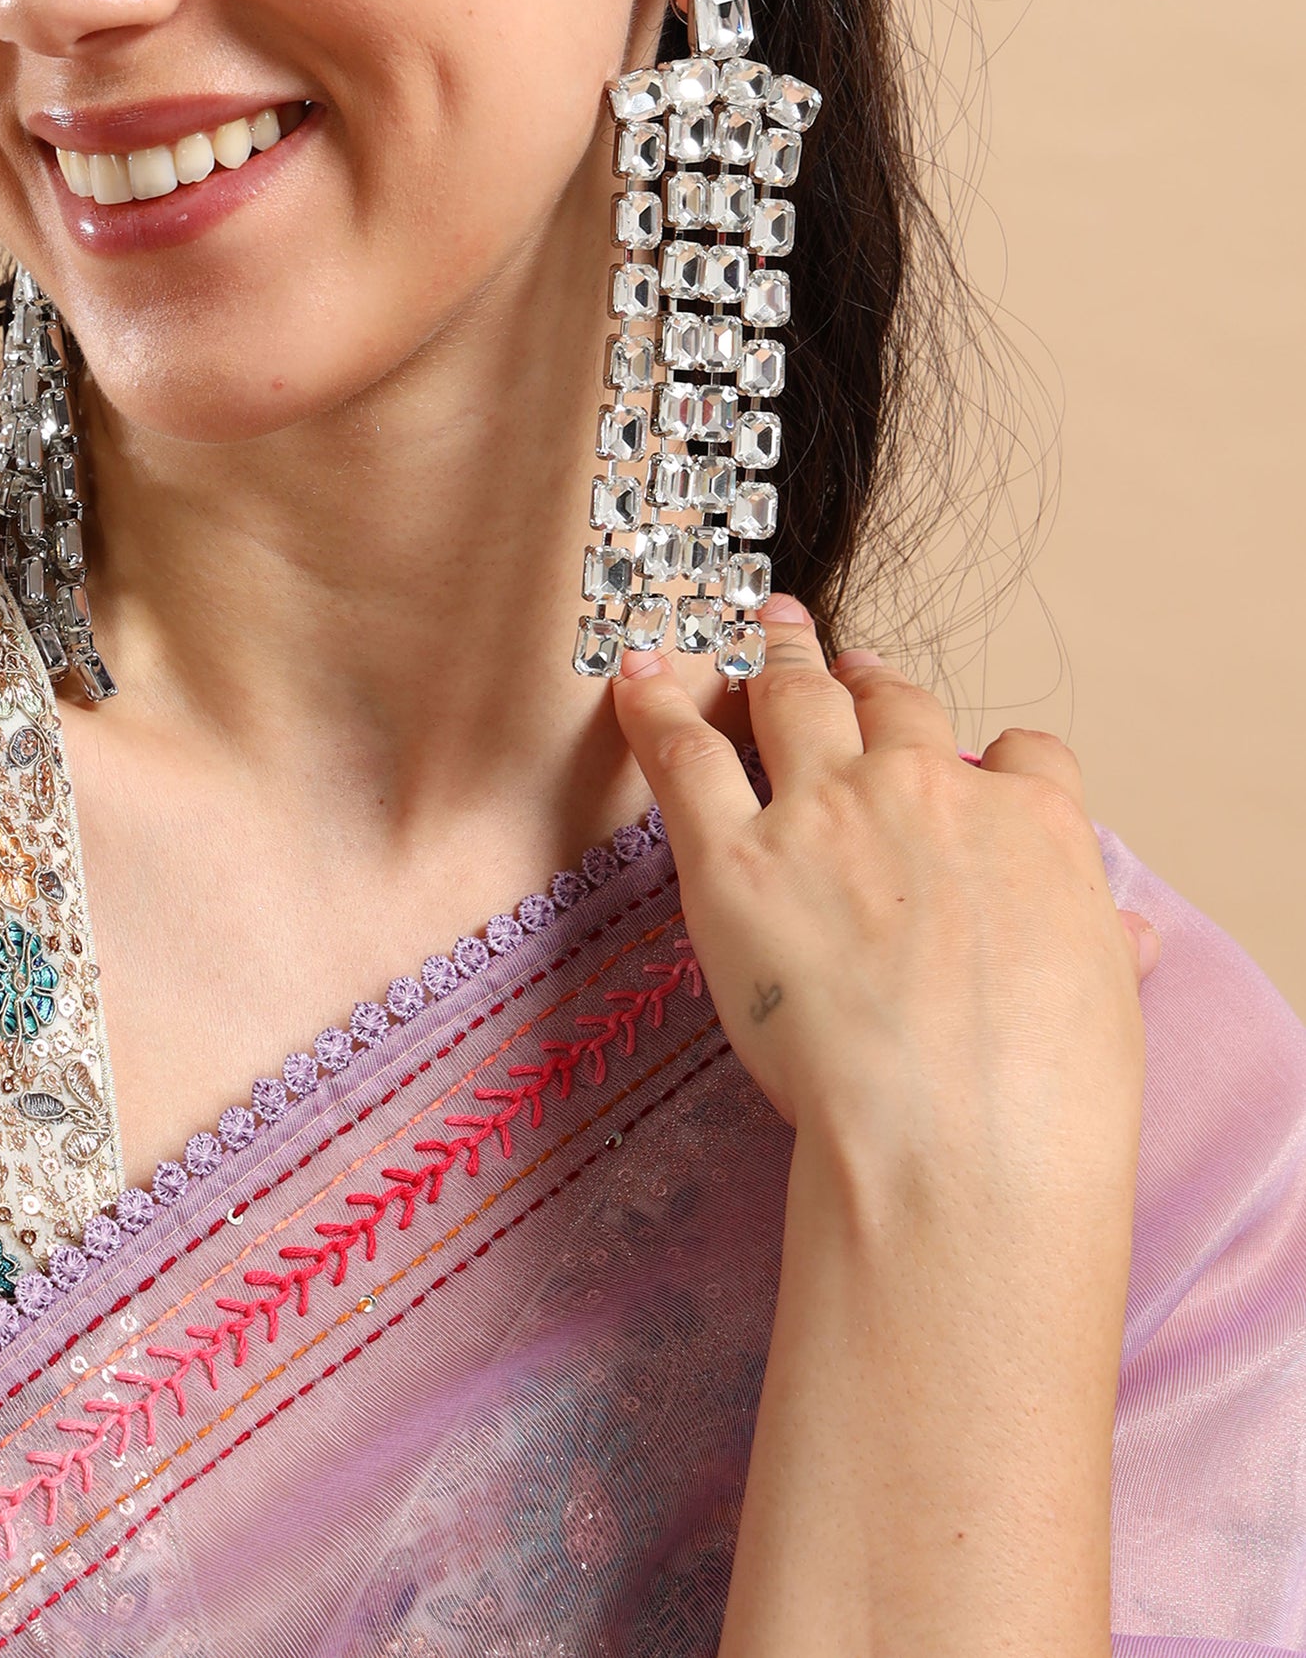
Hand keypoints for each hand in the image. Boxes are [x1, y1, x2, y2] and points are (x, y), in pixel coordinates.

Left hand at [612, 597, 1151, 1175]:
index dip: (992, 757)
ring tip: (762, 628)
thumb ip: (1104, 947)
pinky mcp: (736, 857)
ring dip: (776, 656)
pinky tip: (636, 676)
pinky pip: (685, 754)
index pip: (1022, 757)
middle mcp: (926, 791)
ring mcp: (826, 813)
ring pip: (794, 699)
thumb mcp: (1107, 1004)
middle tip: (845, 661)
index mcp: (1029, 825)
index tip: (971, 761)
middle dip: (870, 679)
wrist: (958, 1135)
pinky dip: (656, 705)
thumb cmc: (1043, 1097)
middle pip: (897, 706)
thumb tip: (1127, 935)